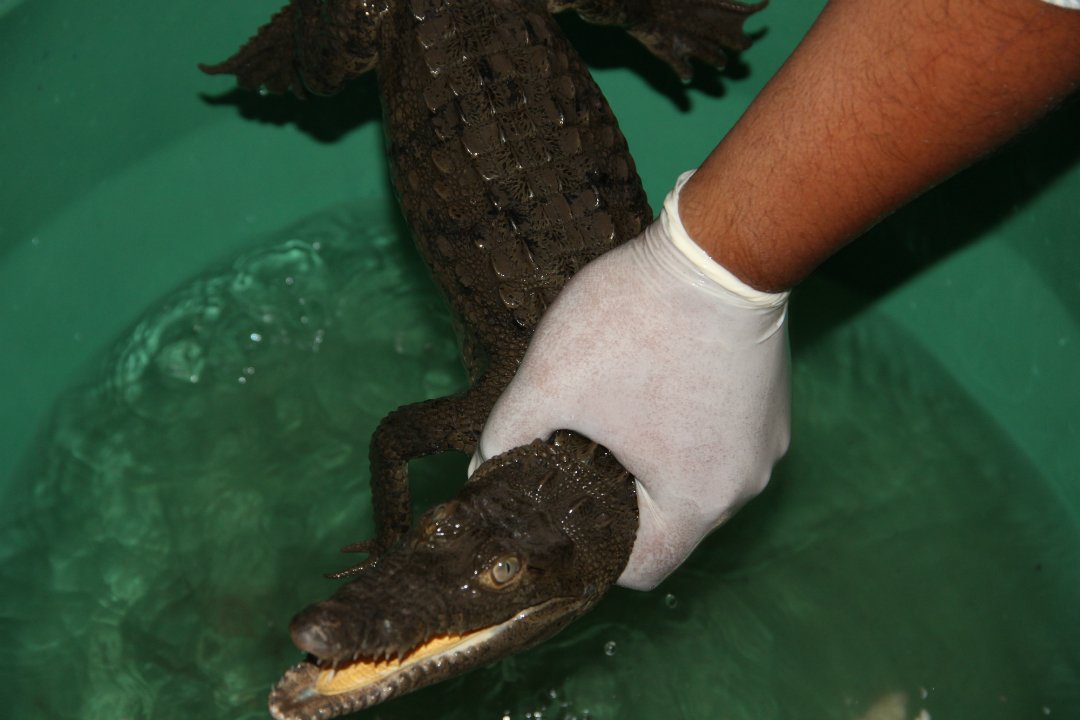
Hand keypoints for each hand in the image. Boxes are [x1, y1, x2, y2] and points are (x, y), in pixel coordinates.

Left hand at [470, 172, 790, 589]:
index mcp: (698, 500)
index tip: (561, 510)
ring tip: (615, 410)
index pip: (642, 568)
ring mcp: (766, 445)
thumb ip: (506, 437)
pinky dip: (681, 431)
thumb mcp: (549, 380)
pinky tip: (653, 384)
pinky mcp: (773, 409)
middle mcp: (743, 485)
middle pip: (668, 523)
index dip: (592, 552)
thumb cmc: (638, 320)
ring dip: (649, 460)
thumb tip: (482, 470)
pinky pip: (716, 443)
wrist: (718, 247)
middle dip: (617, 496)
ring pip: (692, 479)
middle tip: (576, 451)